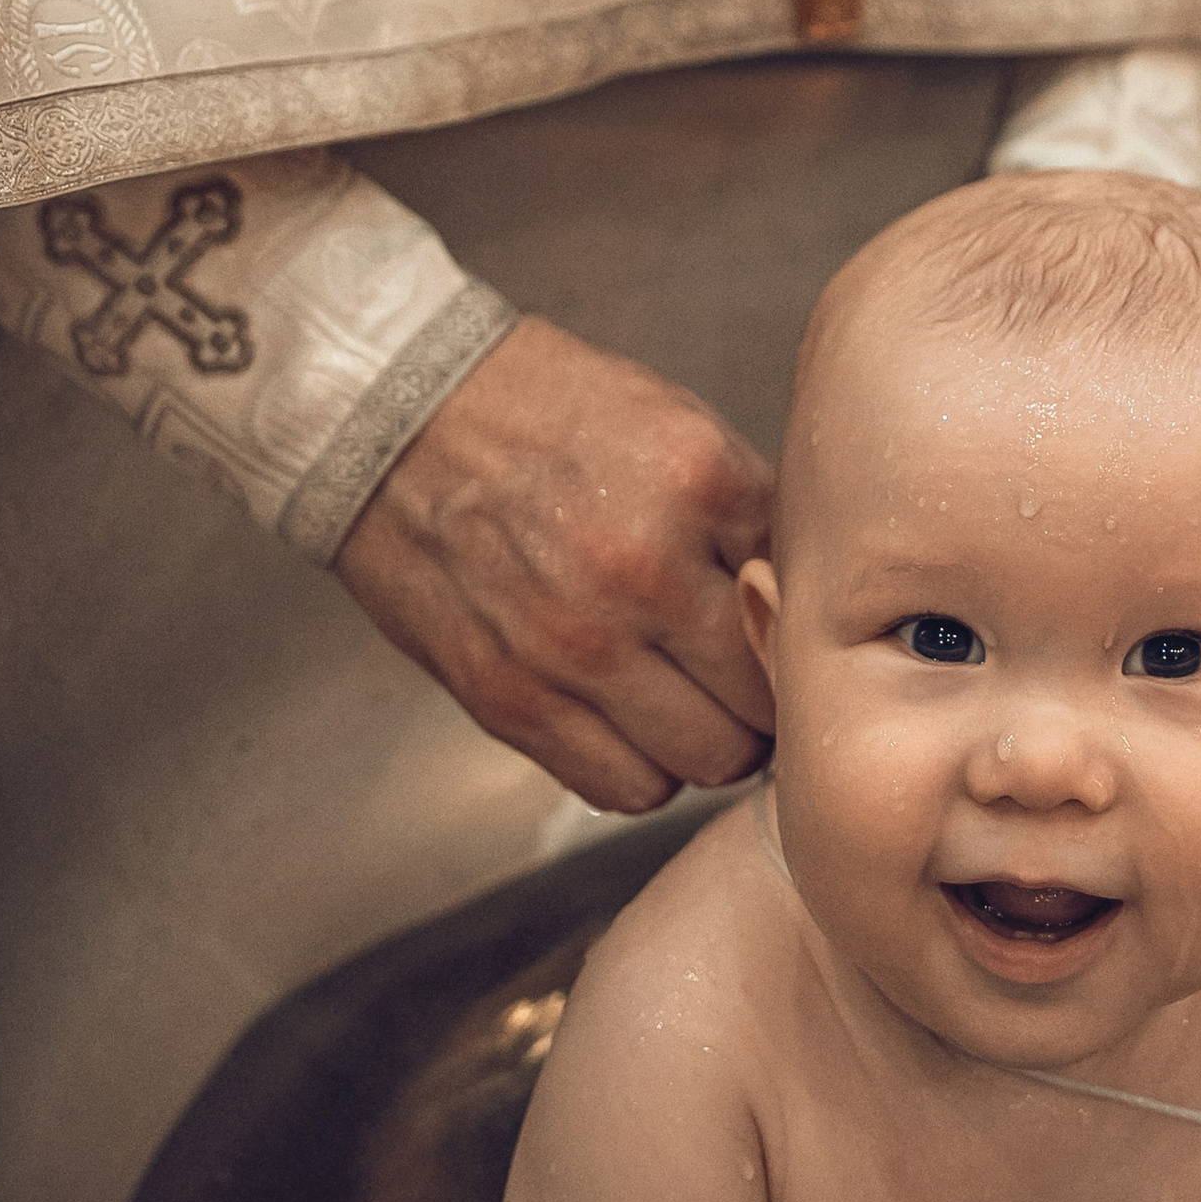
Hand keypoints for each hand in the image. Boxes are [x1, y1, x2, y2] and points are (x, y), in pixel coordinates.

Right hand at [336, 317, 773, 811]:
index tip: (780, 626)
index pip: (804, 601)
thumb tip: (801, 603)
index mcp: (702, 482)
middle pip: (768, 697)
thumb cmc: (543, 412)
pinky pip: (626, 789)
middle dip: (764, 692)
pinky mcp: (512, 699)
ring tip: (687, 699)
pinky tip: (629, 721)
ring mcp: (577, 644)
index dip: (797, 620)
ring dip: (709, 740)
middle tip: (741, 674)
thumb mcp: (672, 423)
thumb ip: (744, 515)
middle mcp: (645, 569)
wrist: (397, 417)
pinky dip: (642, 769)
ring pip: (708, 760)